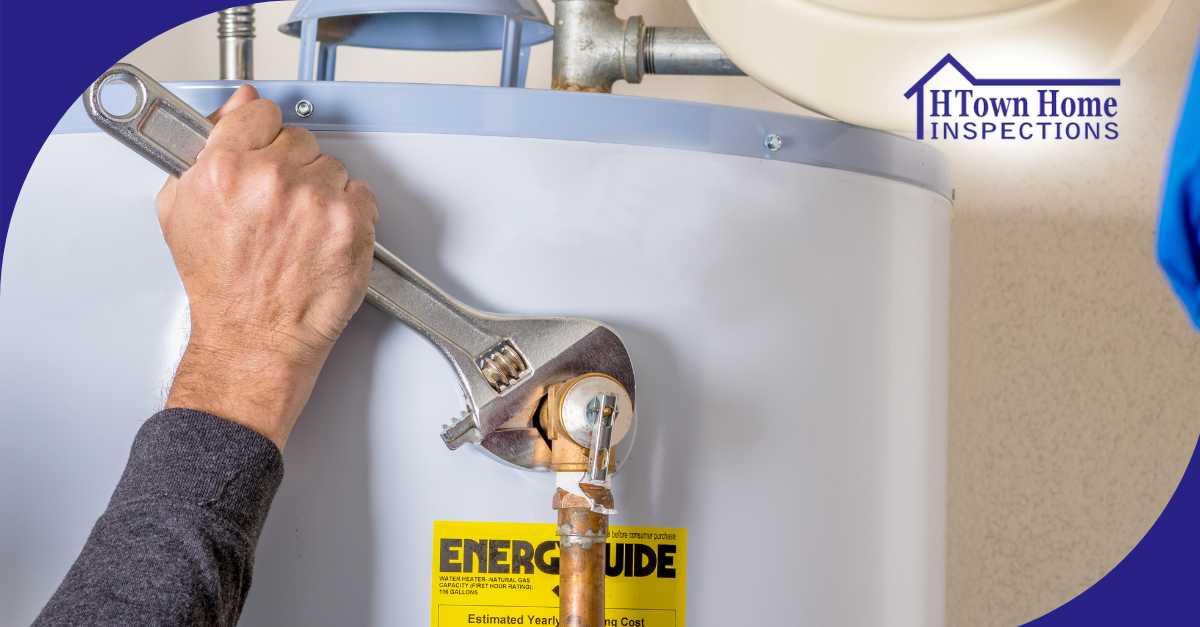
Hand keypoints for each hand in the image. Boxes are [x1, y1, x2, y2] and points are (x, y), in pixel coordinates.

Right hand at [156, 85, 378, 449]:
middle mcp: (272, 180)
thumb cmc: (221, 287)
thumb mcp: (182, 210)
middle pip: (299, 140)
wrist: (255, 338)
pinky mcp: (352, 223)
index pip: (259, 112)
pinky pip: (361, 194)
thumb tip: (236, 108)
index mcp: (224, 169)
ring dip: (321, 192)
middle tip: (279, 206)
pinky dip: (348, 213)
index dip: (262, 135)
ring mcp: (316, 200)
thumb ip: (205, 149)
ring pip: (332, 167)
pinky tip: (324, 238)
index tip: (265, 150)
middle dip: (291, 168)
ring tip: (300, 229)